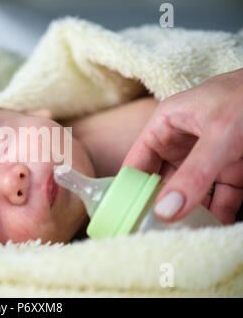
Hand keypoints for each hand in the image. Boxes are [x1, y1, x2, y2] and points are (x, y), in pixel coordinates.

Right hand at [122, 68, 242, 224]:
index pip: (137, 162)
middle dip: (162, 206)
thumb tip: (166, 210)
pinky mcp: (232, 169)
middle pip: (163, 182)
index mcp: (166, 125)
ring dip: (190, 213)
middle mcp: (182, 143)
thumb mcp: (220, 135)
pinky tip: (216, 227)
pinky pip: (220, 197)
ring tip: (185, 234)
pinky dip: (219, 213)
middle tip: (156, 232)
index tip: (128, 217)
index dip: (130, 189)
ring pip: (191, 192)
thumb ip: (194, 174)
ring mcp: (208, 157)